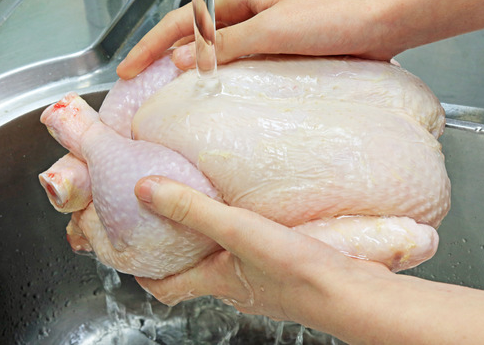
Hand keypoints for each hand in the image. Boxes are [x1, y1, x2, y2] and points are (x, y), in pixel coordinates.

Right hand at [116, 0, 402, 78]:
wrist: (384, 22)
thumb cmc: (335, 17)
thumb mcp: (272, 30)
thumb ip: (226, 45)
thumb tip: (179, 60)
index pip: (180, 22)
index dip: (149, 46)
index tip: (126, 70)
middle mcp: (250, 14)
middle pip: (194, 37)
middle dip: (164, 60)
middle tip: (142, 89)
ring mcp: (267, 35)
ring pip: (219, 55)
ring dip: (195, 74)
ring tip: (172, 100)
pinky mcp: (284, 54)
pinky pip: (245, 69)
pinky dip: (226, 83)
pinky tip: (221, 102)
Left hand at [133, 175, 392, 324]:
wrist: (350, 293)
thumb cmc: (295, 270)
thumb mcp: (237, 230)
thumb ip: (193, 209)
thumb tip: (145, 190)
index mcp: (216, 282)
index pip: (167, 288)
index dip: (145, 274)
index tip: (134, 255)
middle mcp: (238, 289)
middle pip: (196, 275)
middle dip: (181, 253)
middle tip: (172, 223)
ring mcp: (266, 285)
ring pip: (230, 266)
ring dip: (218, 246)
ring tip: (216, 213)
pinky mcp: (292, 276)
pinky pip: (261, 258)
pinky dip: (251, 242)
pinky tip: (264, 220)